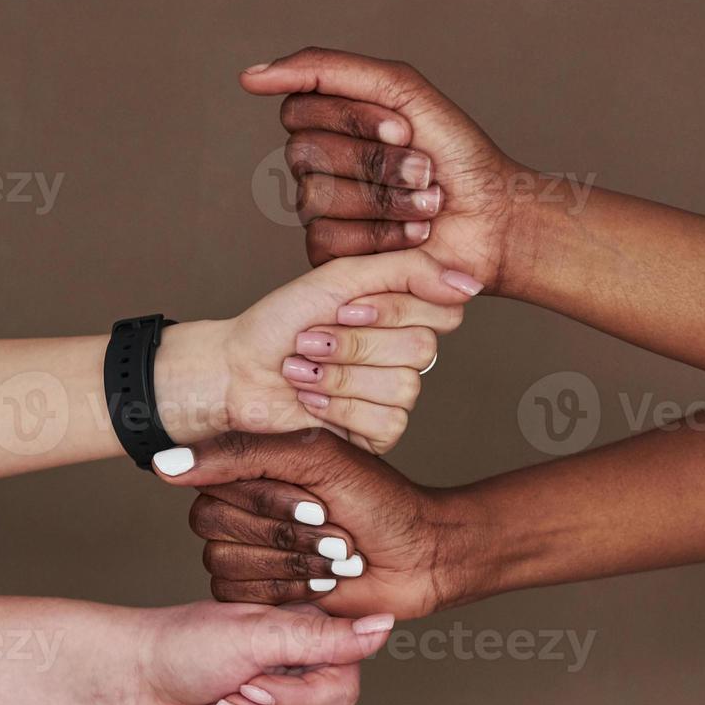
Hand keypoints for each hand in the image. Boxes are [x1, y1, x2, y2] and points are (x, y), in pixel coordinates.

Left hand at [116, 600, 395, 704]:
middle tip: (233, 693)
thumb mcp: (257, 635)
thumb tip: (385, 624)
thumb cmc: (189, 643)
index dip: (299, 697)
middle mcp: (309, 675)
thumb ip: (323, 637)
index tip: (256, 680)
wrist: (139, 677)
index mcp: (314, 642)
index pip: (347, 689)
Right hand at [152, 432, 477, 620]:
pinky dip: (286, 591)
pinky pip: (235, 597)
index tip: (318, 499)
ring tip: (335, 557)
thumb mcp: (315, 459)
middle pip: (212, 524)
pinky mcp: (258, 594)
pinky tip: (323, 584)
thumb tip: (163, 464)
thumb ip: (239, 454)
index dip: (266, 498)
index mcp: (250, 466)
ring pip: (223, 562)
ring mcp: (248, 550)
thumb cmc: (380, 500)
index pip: (212, 482)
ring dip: (291, 562)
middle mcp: (240, 506)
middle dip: (283, 531)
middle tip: (332, 529)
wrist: (419, 555)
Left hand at [156, 248, 479, 453]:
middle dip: (355, 343)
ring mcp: (393, 397)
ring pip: (404, 387)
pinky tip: (309, 400)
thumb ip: (407, 270)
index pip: (443, 310)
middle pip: (422, 348)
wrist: (234, 371)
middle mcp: (405, 355)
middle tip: (311, 339)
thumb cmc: (280, 322)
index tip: (344, 307)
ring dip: (341, 375)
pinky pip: (388, 422)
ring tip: (302, 369)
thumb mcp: (342, 279)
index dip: (392, 310)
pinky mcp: (377, 434)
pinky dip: (339, 407)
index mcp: (403, 313)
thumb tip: (470, 281)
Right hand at [240, 47, 534, 288]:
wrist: (493, 218)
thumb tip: (251, 77)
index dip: (354, 119)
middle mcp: (317, 165)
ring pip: (317, 197)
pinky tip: (413, 236)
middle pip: (305, 152)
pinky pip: (327, 238)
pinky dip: (381, 236)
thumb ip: (328, 71)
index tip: (403, 129)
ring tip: (426, 204)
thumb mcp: (401, 91)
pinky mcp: (329, 256)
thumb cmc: (457, 156)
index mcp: (328, 121)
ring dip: (387, 199)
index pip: (300, 107)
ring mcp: (319, 211)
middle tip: (423, 170)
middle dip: (375, 161)